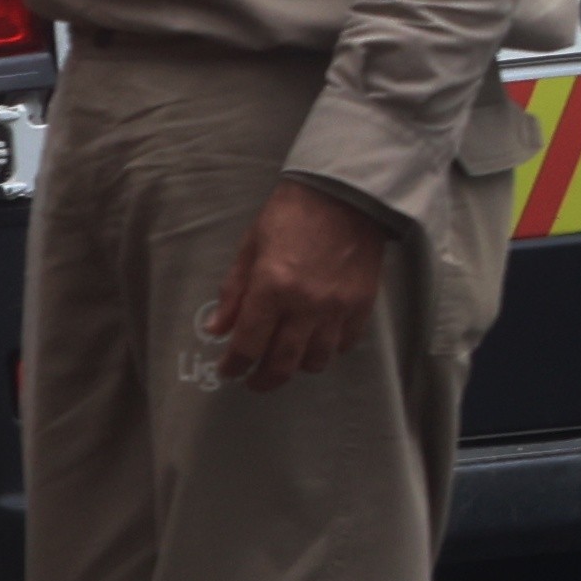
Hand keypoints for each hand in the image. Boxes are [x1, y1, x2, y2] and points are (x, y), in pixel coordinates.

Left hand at [203, 177, 399, 389]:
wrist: (343, 198)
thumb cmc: (288, 217)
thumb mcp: (249, 249)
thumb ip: (234, 293)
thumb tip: (218, 329)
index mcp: (272, 288)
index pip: (249, 344)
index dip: (234, 365)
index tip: (227, 371)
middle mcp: (306, 305)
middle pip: (283, 362)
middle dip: (264, 379)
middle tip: (252, 382)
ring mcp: (338, 308)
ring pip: (317, 359)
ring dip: (297, 367)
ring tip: (284, 363)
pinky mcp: (362, 306)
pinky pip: (345, 344)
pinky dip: (328, 350)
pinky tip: (316, 344)